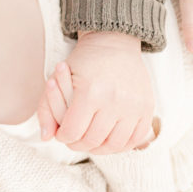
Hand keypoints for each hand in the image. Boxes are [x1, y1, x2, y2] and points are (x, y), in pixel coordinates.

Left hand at [36, 32, 153, 154]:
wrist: (113, 43)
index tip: (62, 134)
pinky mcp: (147, 108)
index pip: (73, 131)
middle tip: (74, 140)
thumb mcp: (57, 79)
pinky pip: (135, 139)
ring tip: (90, 143)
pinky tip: (110, 141)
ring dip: (99, 148)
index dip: (63, 137)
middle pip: (92, 140)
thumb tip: (45, 138)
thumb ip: (46, 109)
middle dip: (78, 144)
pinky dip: (121, 145)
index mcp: (90, 92)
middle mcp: (114, 100)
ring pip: (114, 145)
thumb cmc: (81, 62)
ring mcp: (133, 106)